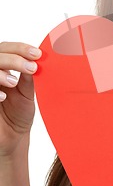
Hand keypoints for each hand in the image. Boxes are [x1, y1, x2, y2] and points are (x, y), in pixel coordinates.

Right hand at [0, 41, 41, 156]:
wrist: (11, 137)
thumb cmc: (19, 114)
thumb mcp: (27, 93)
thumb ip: (28, 77)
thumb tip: (36, 61)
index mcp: (4, 67)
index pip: (6, 48)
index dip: (20, 48)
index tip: (37, 54)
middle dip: (13, 58)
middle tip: (31, 67)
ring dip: (0, 72)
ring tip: (13, 82)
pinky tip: (2, 97)